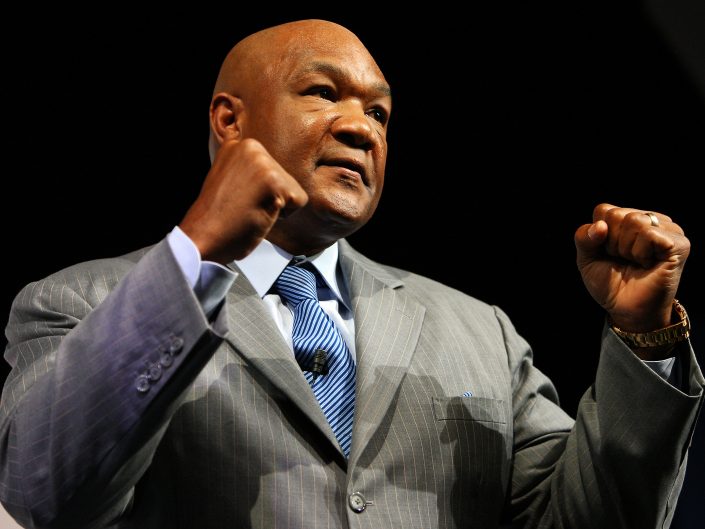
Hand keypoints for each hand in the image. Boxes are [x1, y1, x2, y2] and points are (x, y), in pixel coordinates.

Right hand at [179, 139, 307, 263]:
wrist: (203, 237)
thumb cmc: (216, 215)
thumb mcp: (226, 175)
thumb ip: (244, 164)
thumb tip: (247, 144)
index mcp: (239, 144)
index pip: (271, 167)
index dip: (258, 189)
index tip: (237, 196)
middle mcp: (251, 146)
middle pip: (284, 176)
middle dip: (269, 195)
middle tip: (243, 205)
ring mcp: (263, 162)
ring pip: (292, 188)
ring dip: (275, 205)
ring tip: (249, 209)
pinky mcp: (274, 181)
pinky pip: (299, 201)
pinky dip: (283, 215)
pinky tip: (258, 214)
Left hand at [574, 203, 689, 335]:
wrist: (627, 309)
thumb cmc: (610, 283)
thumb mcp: (587, 259)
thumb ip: (584, 238)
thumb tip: (600, 225)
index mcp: (629, 217)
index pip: (604, 210)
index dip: (598, 236)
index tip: (609, 254)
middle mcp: (650, 219)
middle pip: (617, 214)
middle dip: (612, 243)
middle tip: (624, 260)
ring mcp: (667, 229)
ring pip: (634, 220)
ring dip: (627, 249)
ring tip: (636, 262)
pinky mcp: (679, 243)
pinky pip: (649, 234)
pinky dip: (641, 253)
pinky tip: (648, 264)